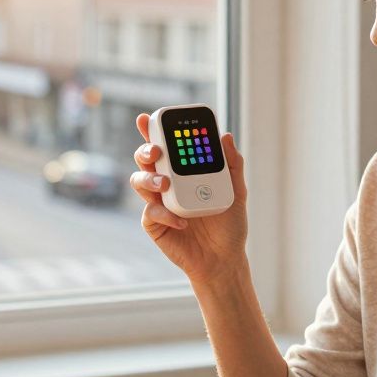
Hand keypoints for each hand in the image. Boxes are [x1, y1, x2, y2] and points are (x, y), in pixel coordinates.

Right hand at [130, 113, 248, 283]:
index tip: (149, 118)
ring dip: (149, 179)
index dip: (152, 130)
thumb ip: (232, 164)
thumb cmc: (228, 225)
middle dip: (145, 150)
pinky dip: (165, 214)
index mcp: (183, 171)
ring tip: (165, 184)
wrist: (223, 259)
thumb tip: (226, 137)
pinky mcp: (154, 223)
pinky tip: (183, 222)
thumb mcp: (236, 191)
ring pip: (140, 181)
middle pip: (145, 159)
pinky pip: (151, 212)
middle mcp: (167, 183)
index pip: (165, 145)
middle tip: (155, 150)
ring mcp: (158, 202)